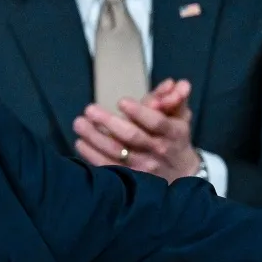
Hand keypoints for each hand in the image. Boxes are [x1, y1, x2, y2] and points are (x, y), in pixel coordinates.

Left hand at [74, 79, 203, 181]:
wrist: (181, 173)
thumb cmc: (175, 137)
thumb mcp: (180, 116)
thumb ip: (175, 98)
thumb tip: (178, 83)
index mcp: (172, 133)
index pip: (157, 122)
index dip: (139, 112)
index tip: (121, 101)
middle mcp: (158, 150)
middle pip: (132, 136)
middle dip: (109, 122)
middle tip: (90, 109)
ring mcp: (144, 167)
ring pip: (116, 152)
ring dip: (95, 137)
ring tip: (79, 123)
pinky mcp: (131, 179)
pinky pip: (108, 167)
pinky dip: (92, 155)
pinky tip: (80, 142)